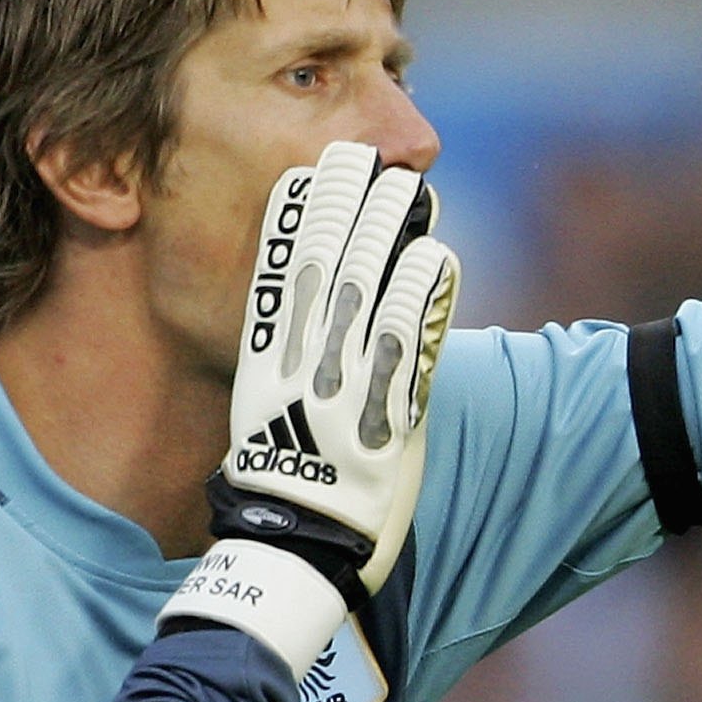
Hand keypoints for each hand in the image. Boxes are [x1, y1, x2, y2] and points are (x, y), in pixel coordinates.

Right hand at [159, 141, 457, 671]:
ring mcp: (345, 382)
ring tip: (409, 185)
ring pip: (367, 286)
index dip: (296, 217)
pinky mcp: (387, 409)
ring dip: (389, 228)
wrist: (297, 544)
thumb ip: (288, 360)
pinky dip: (421, 291)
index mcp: (266, 359)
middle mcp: (302, 362)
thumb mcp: (267, 411)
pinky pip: (408, 337)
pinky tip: (434, 254)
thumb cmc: (287, 480)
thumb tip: (308, 316)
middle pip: (325, 263)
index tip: (313, 173)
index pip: (278, 269)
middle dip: (346, 203)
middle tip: (367, 157)